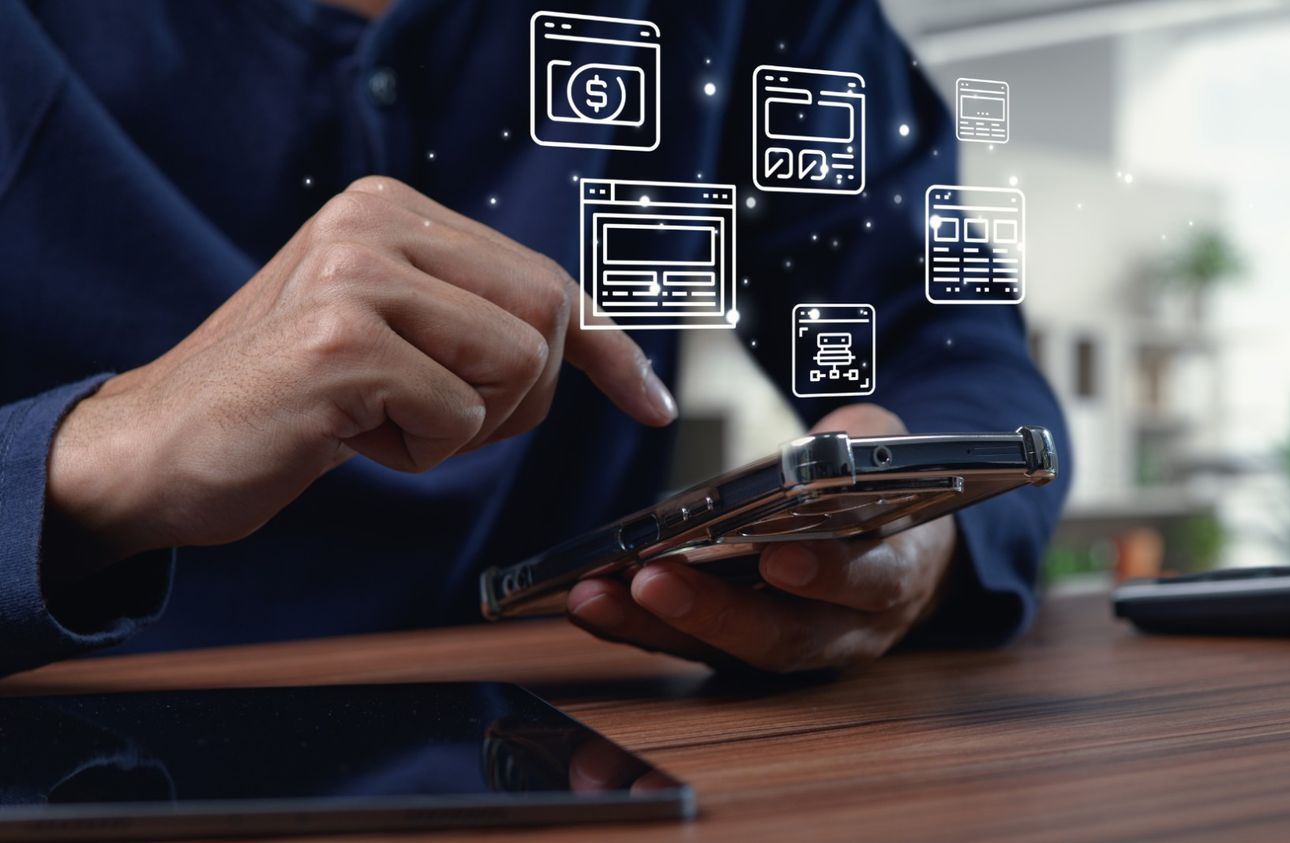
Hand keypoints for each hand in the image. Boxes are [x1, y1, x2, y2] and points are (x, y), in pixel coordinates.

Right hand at [45, 176, 675, 581]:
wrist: (158, 450)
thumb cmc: (288, 403)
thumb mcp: (391, 335)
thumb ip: (473, 316)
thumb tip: (597, 342)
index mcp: (393, 210)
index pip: (546, 278)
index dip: (609, 348)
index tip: (652, 403)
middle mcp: (375, 222)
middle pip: (547, 321)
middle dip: (522, 401)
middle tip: (437, 422)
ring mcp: (357, 276)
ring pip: (519, 369)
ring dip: (467, 429)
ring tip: (383, 421)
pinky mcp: (342, 342)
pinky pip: (461, 418)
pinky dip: (421, 452)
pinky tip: (348, 438)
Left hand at [566, 404, 957, 672]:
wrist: (898, 559)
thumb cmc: (882, 500)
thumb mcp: (889, 455)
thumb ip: (863, 443)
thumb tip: (818, 446)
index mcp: (895, 573)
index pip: (871, 581)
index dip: (828, 573)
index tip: (780, 556)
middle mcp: (846, 628)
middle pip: (782, 637)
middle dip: (714, 613)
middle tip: (653, 581)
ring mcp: (792, 647)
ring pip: (726, 653)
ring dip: (657, 626)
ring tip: (596, 595)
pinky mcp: (744, 651)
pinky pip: (690, 647)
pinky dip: (637, 626)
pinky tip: (588, 599)